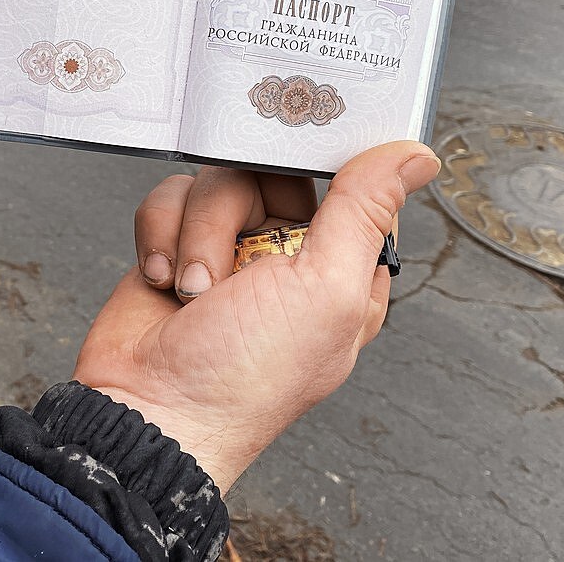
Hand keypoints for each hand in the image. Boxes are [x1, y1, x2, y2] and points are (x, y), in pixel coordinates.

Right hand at [72, 141, 440, 492]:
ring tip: (195, 290)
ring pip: (214, 181)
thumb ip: (365, 213)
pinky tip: (166, 280)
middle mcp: (288, 256)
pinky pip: (168, 198)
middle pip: (270, 172)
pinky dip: (161, 235)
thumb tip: (415, 157)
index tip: (304, 154)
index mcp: (342, 269)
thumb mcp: (327, 293)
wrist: (148, 408)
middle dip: (236, 211)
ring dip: (196, 234)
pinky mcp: (176, 245)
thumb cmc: (243, 380)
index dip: (328, 165)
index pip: (352, 184)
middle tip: (235, 258)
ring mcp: (229, 249)